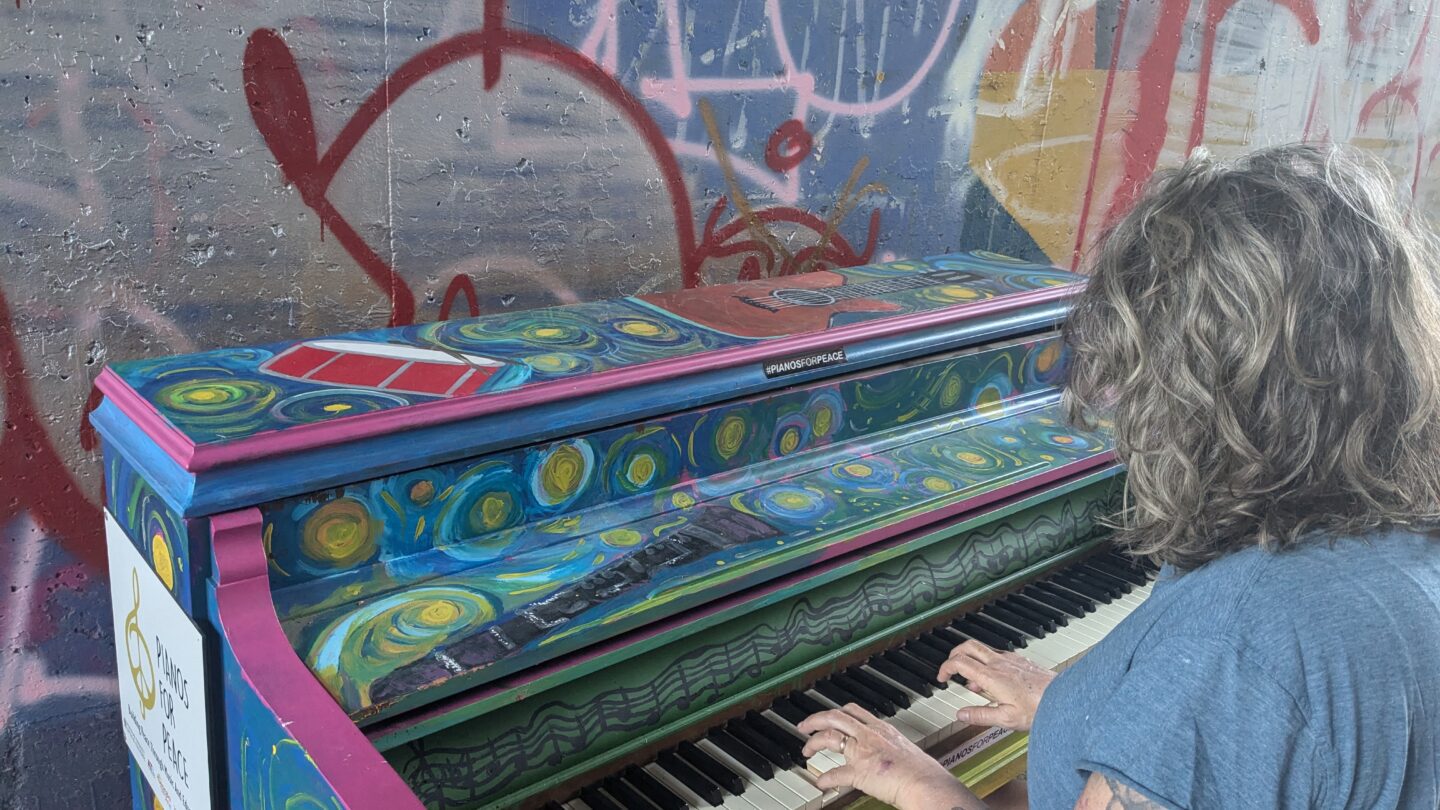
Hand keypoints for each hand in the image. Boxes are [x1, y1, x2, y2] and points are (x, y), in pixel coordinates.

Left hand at [797, 702, 979, 809]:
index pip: (853, 711)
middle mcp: (870, 735)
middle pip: (835, 716)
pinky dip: (825, 778)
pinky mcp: (859, 771)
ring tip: (806, 750)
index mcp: (882, 728)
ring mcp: (863, 751)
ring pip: (830, 736)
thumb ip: (889, 748)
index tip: (828, 716)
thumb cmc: (922, 771)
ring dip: (814, 742)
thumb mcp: (903, 749)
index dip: (836, 712)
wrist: (926, 782)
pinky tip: (819, 782)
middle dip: (816, 719)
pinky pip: (836, 773)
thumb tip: (885, 756)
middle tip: (804, 726)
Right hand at [939, 639, 1054, 731]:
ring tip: (973, 681)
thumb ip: (980, 715)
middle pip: (968, 646)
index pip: (959, 662)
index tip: (942, 677)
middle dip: (954, 654)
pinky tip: (993, 680)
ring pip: (982, 649)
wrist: (1063, 698)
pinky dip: (987, 663)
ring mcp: (1010, 659)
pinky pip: (996, 655)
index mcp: (991, 677)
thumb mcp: (1006, 719)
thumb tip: (961, 714)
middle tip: (950, 667)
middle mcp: (999, 663)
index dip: (945, 668)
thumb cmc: (1039, 708)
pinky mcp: (1020, 660)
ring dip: (971, 660)